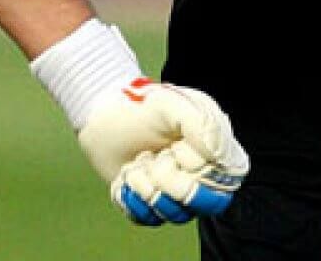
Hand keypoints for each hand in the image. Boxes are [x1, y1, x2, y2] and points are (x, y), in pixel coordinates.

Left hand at [78, 78, 248, 225]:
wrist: (102, 114)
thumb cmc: (141, 105)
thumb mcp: (171, 102)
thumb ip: (201, 123)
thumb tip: (216, 157)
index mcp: (218, 154)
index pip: (217, 181)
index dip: (190, 166)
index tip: (174, 145)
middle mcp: (204, 179)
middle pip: (197, 203)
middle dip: (166, 180)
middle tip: (150, 156)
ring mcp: (177, 195)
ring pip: (173, 214)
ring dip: (145, 184)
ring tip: (137, 161)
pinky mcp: (151, 206)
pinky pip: (146, 218)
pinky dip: (130, 195)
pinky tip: (126, 174)